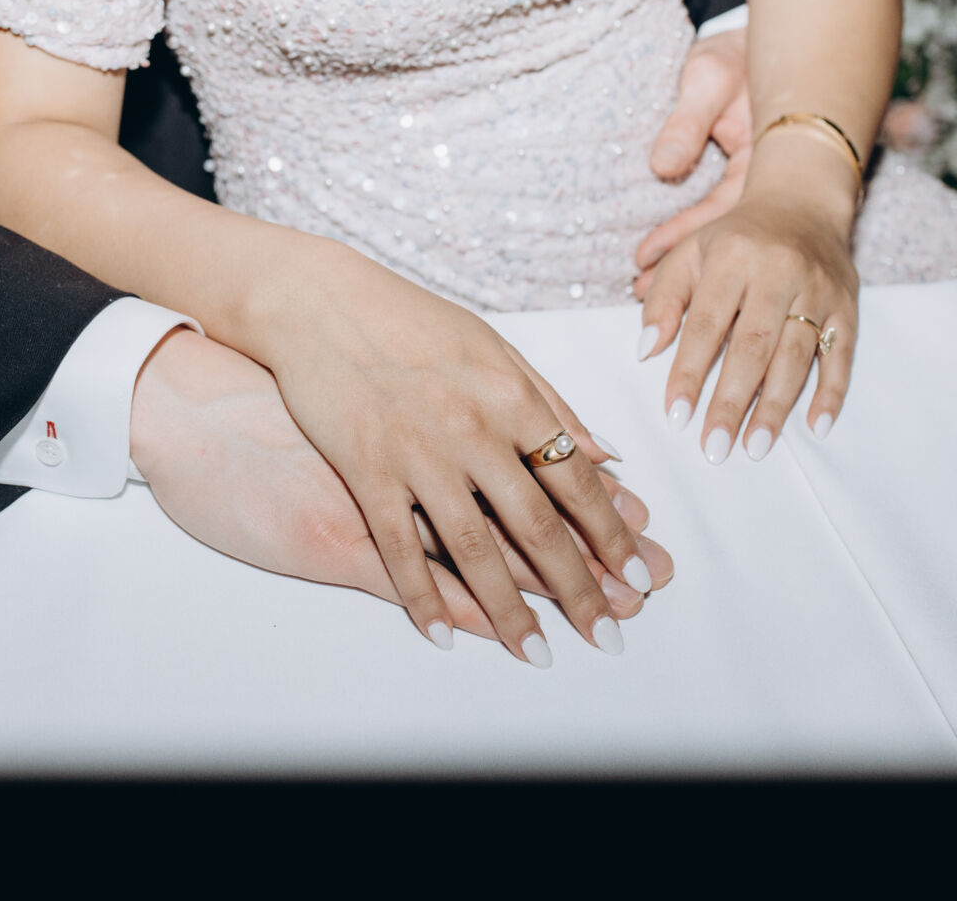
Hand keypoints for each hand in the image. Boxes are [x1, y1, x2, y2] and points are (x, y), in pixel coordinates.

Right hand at [132, 330, 672, 652]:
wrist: (317, 302)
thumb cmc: (409, 319)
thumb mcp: (494, 348)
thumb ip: (552, 403)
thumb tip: (607, 456)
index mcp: (512, 397)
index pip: (576, 481)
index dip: (613, 535)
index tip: (639, 577)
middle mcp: (473, 430)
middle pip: (537, 525)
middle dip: (579, 588)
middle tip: (610, 634)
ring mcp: (417, 454)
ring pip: (473, 548)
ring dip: (509, 609)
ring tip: (538, 653)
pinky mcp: (366, 470)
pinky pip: (399, 547)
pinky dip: (422, 595)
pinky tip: (443, 635)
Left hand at [634, 26, 751, 298]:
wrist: (775, 36)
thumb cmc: (738, 56)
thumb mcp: (709, 80)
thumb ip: (686, 122)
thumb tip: (662, 165)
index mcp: (763, 159)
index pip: (719, 213)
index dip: (679, 238)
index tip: (642, 260)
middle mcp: (767, 181)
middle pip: (726, 239)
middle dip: (684, 270)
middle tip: (641, 294)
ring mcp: (762, 184)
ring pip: (726, 237)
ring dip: (690, 266)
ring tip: (648, 293)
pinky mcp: (752, 181)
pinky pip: (724, 223)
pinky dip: (697, 245)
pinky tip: (672, 272)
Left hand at [637, 135, 859, 462]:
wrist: (802, 203)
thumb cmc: (734, 239)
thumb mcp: (688, 254)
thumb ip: (663, 300)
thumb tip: (645, 351)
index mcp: (733, 258)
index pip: (706, 324)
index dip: (689, 371)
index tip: (675, 415)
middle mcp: (779, 272)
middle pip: (753, 346)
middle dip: (732, 401)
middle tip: (715, 447)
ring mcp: (818, 291)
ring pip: (796, 356)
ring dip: (776, 407)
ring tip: (754, 447)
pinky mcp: (848, 306)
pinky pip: (841, 355)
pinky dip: (831, 393)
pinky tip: (816, 427)